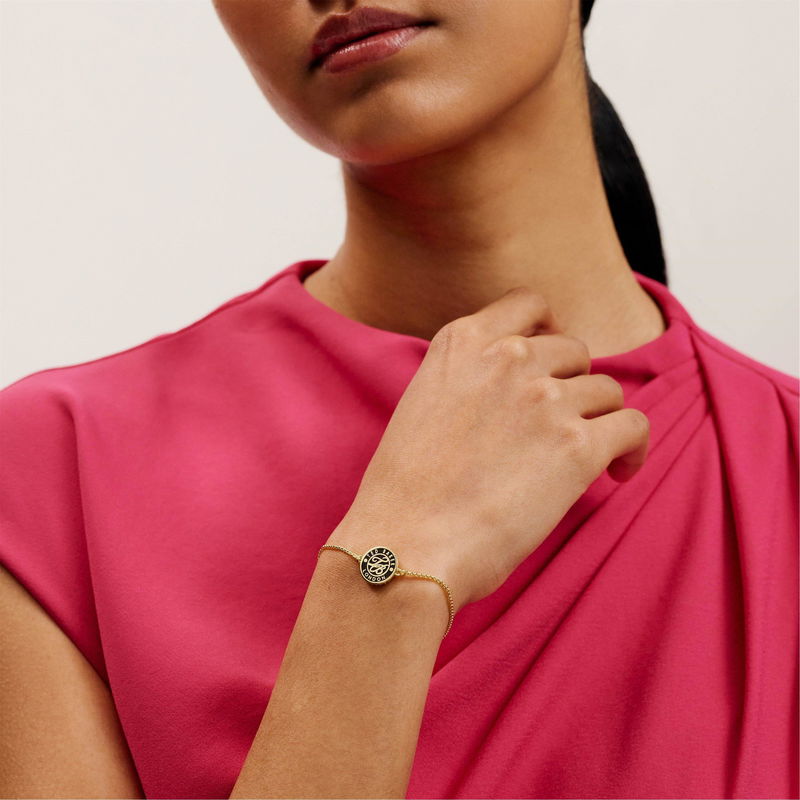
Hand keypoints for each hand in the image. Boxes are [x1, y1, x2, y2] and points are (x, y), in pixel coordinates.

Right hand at [331, 285, 649, 613]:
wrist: (403, 540)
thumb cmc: (405, 489)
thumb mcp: (424, 403)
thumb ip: (469, 379)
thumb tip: (511, 393)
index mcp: (463, 342)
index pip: (529, 304)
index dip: (549, 330)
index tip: (551, 362)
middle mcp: (507, 358)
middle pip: (574, 352)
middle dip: (572, 385)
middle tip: (559, 425)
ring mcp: (544, 398)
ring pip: (607, 391)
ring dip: (598, 420)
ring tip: (587, 456)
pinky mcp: (576, 445)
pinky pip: (634, 426)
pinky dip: (632, 449)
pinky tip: (617, 472)